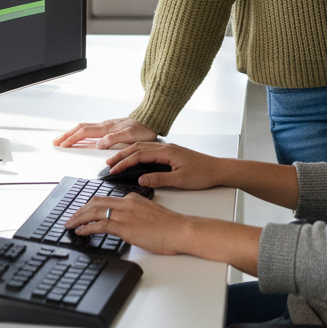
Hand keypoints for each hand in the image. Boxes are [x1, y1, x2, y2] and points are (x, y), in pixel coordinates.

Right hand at [52, 116, 156, 148]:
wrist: (152, 120)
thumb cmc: (143, 129)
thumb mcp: (130, 136)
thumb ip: (113, 139)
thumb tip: (98, 144)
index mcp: (106, 128)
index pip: (83, 133)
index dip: (71, 139)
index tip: (61, 144)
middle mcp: (104, 126)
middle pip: (80, 129)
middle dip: (66, 135)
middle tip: (55, 141)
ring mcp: (107, 126)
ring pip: (84, 128)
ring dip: (72, 133)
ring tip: (64, 139)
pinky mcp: (110, 127)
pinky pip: (91, 129)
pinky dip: (81, 133)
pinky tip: (82, 136)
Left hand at [66, 192, 190, 254]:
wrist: (180, 230)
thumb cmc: (170, 226)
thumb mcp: (150, 214)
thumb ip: (136, 215)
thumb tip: (127, 224)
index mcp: (133, 198)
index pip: (106, 198)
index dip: (90, 205)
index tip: (83, 212)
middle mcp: (126, 203)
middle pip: (95, 202)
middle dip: (80, 210)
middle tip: (70, 218)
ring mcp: (125, 214)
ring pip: (94, 212)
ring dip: (78, 218)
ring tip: (69, 225)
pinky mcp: (124, 227)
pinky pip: (99, 225)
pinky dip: (86, 228)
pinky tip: (80, 232)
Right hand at [104, 141, 220, 189]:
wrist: (219, 169)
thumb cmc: (203, 174)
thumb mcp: (180, 180)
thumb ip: (159, 179)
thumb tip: (141, 179)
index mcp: (167, 152)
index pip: (139, 155)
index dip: (124, 162)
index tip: (113, 170)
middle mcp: (166, 147)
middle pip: (138, 148)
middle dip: (121, 155)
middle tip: (108, 163)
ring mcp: (169, 149)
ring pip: (143, 148)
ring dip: (129, 153)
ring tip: (116, 161)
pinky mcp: (172, 153)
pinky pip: (150, 151)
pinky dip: (138, 154)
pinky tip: (134, 160)